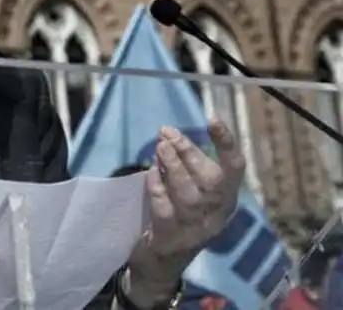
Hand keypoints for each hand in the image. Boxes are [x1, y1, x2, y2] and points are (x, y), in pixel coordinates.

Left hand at [125, 119, 245, 305]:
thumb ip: (184, 168)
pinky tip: (151, 174)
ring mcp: (196, 229)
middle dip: (190, 153)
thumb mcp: (189, 192)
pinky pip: (167, 211)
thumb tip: (168, 135)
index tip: (212, 120)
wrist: (161, 264)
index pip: (234, 169)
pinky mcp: (173, 239)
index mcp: (225, 200)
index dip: (227, 144)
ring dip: (174, 168)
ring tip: (160, 147)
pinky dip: (159, 189)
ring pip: (190, 195)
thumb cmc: (176, 217)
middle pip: (211, 181)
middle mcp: (217, 215)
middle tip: (167, 133)